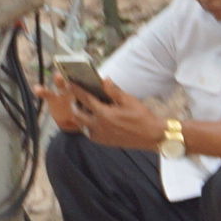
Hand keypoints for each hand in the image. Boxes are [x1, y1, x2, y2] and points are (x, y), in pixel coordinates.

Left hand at [33, 74, 168, 150]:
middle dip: (75, 104)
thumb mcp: (129, 100)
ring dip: (80, 116)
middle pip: (78, 114)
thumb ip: (114, 90)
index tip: (69, 83)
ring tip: (84, 108)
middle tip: (78, 97)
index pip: (85, 99)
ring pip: (81, 125)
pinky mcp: (104, 141)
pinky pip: (89, 133)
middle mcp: (99, 126)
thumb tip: (104, 79)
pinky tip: (93, 120)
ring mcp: (100, 135)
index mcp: (104, 114)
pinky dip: (87, 126)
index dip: (76, 90)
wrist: (151, 136)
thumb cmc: (141, 117)